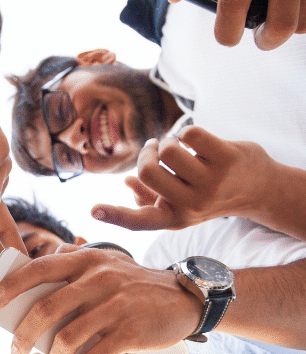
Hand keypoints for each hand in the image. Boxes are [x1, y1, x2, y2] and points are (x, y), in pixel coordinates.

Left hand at [0, 248, 200, 353]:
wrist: (185, 299)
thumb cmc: (136, 287)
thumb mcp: (108, 265)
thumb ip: (77, 266)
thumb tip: (40, 269)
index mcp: (87, 261)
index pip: (40, 269)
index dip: (13, 286)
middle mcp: (99, 279)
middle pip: (46, 310)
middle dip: (23, 336)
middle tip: (15, 353)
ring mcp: (115, 305)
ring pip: (66, 339)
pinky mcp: (130, 331)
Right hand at [91, 127, 275, 230]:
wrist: (260, 190)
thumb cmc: (212, 194)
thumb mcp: (182, 205)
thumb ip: (152, 198)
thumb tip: (128, 185)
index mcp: (174, 219)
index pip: (139, 222)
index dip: (113, 216)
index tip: (93, 211)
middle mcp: (191, 205)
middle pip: (147, 170)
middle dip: (147, 151)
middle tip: (154, 147)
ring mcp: (211, 183)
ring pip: (168, 149)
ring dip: (169, 139)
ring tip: (179, 145)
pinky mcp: (227, 160)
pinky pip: (190, 133)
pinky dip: (188, 131)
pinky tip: (198, 140)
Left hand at [170, 0, 305, 48]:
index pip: (234, 3)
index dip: (227, 32)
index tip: (227, 37)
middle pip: (281, 23)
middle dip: (268, 41)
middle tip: (261, 34)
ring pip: (305, 19)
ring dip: (291, 26)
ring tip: (279, 13)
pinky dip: (305, 12)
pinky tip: (295, 2)